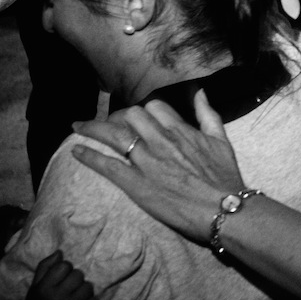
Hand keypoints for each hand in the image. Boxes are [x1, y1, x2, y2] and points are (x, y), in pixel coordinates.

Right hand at [24, 251, 98, 299]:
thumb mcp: (35, 290)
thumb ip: (45, 268)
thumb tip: (60, 252)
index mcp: (42, 289)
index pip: (64, 265)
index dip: (65, 272)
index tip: (60, 282)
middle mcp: (56, 298)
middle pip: (79, 274)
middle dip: (75, 282)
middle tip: (68, 293)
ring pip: (88, 287)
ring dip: (83, 293)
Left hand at [73, 92, 247, 246]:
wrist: (222, 208)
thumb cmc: (224, 176)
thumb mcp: (220, 139)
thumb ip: (207, 113)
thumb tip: (199, 92)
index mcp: (180, 129)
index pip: (152, 106)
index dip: (142, 110)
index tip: (136, 118)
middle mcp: (160, 140)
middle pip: (129, 115)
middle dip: (116, 117)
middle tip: (108, 125)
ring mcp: (146, 161)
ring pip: (113, 134)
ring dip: (93, 128)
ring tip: (78, 128)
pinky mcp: (136, 184)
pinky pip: (107, 164)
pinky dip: (89, 156)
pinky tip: (76, 151)